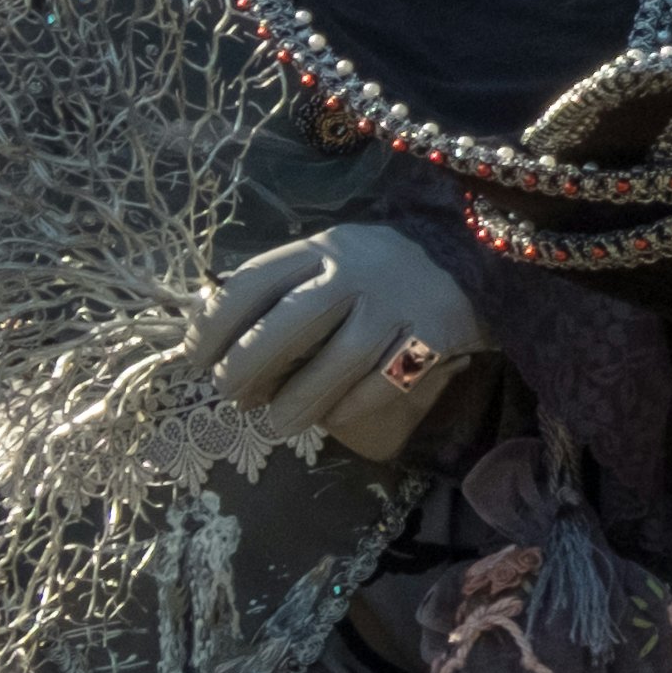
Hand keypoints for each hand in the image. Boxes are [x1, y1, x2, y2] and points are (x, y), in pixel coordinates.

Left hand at [186, 224, 485, 458]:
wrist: (475, 254)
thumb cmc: (378, 268)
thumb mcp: (328, 260)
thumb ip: (280, 290)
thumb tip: (214, 342)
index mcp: (320, 249)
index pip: (249, 285)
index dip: (211, 328)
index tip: (195, 360)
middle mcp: (356, 273)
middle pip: (286, 327)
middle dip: (245, 369)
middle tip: (231, 395)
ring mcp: (396, 306)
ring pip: (334, 366)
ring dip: (294, 404)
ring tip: (276, 423)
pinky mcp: (433, 336)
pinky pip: (380, 385)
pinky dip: (349, 408)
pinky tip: (333, 414)